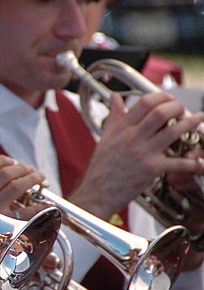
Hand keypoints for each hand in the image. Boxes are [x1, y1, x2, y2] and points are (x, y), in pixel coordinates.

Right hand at [0, 155, 45, 214]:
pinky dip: (39, 207)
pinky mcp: (4, 224)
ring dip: (31, 179)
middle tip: (30, 169)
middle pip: (5, 173)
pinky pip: (26, 212)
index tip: (12, 161)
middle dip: (21, 168)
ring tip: (40, 177)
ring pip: (16, 186)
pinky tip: (47, 205)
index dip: (3, 160)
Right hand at [70, 92, 203, 219]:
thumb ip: (114, 116)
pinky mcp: (151, 169)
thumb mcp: (105, 137)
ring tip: (198, 120)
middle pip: (160, 112)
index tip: (169, 100)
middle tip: (182, 110)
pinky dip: (192, 162)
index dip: (162, 97)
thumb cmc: (101, 167)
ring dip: (190, 124)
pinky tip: (198, 162)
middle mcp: (132, 138)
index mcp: (122, 129)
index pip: (144, 103)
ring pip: (172, 132)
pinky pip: (177, 163)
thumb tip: (114, 97)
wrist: (97, 191)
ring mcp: (142, 153)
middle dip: (177, 107)